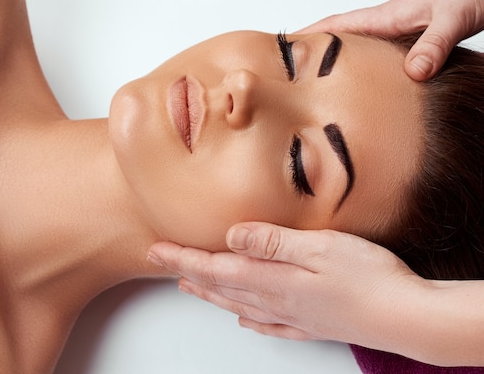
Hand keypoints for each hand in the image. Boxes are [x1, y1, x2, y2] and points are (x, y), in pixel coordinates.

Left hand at [147, 222, 426, 352]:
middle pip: (220, 286)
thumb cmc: (369, 277)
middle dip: (187, 272)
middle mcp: (276, 301)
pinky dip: (248, 318)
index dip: (182, 258)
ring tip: (190, 286)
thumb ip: (272, 242)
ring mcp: (293, 316)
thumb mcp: (320, 247)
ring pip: (238, 303)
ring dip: (210, 293)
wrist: (407, 317)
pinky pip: (269, 323)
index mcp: (273, 279)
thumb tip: (231, 236)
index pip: (214, 267)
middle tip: (161, 262)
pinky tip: (244, 319)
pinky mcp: (311, 324)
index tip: (155, 249)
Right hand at [298, 0, 483, 80]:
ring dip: (347, 62)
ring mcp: (408, 27)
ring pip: (367, 47)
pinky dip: (377, 67)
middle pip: (346, 38)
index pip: (339, 25)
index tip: (282, 48)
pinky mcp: (423, 33)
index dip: (309, 35)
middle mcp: (394, 21)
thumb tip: (411, 74)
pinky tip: (378, 80)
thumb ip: (433, 45)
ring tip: (328, 84)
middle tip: (295, 76)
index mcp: (391, 16)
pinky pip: (390, 54)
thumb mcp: (454, 16)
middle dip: (319, 53)